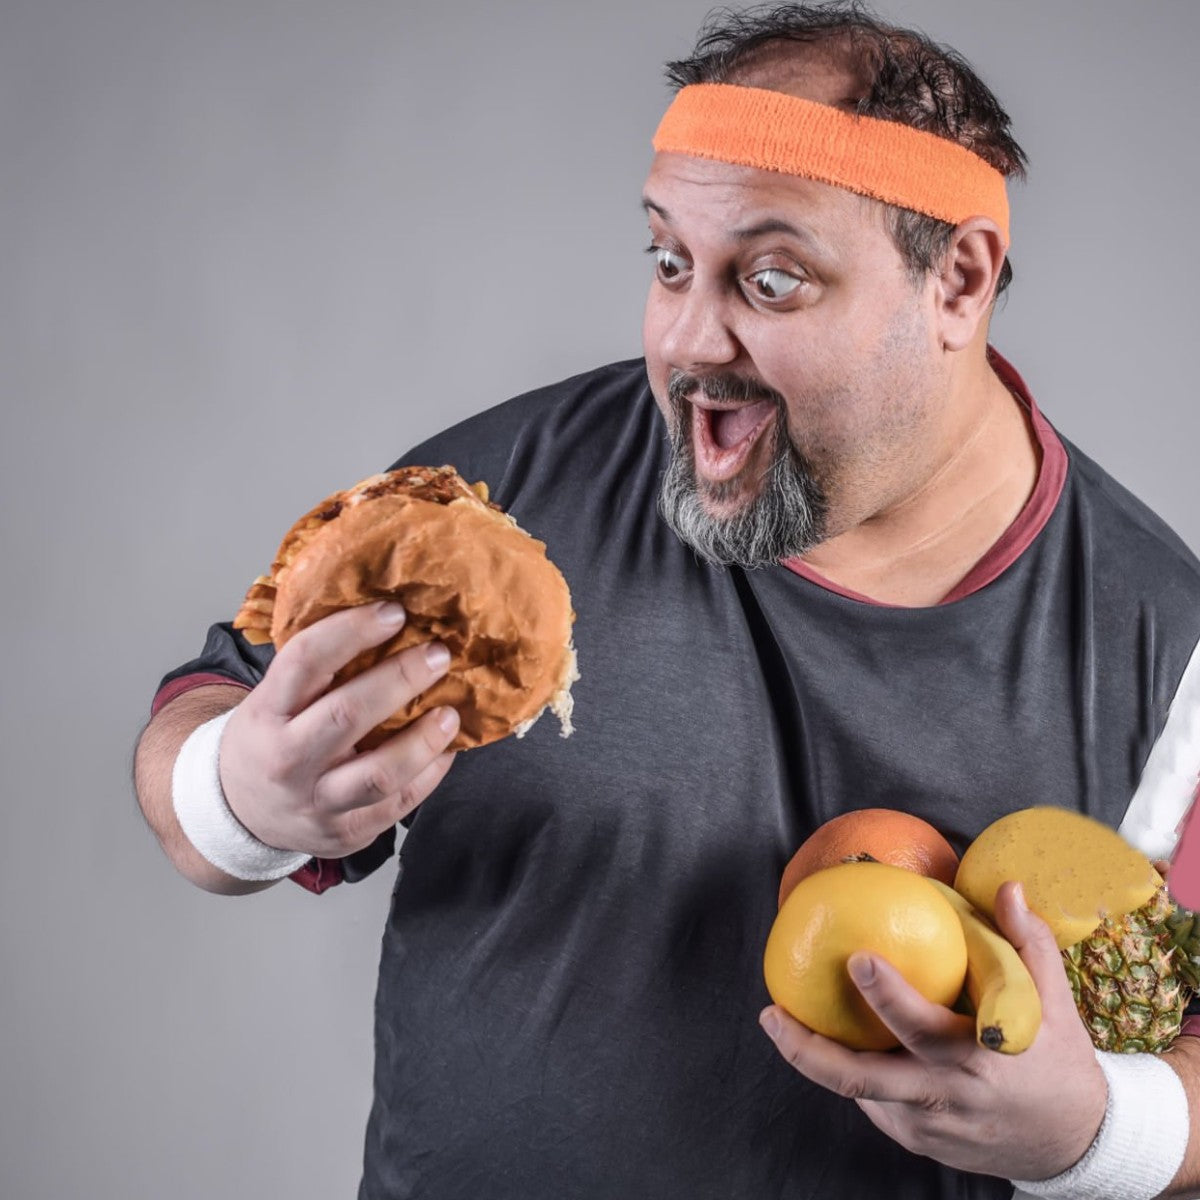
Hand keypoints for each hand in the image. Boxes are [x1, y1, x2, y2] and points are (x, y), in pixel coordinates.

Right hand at [219, 601, 459, 857]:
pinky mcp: (346, 833)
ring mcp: (317, 802)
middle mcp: (287, 759)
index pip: (305, 662)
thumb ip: (317, 668)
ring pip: (379, 774)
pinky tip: (447, 749)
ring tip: (452, 713)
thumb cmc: (270, 739)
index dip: (351, 631)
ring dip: (424, 740)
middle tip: (439, 655)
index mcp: (266, 713)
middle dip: (400, 679)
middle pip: (347, 715)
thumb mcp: (272, 698)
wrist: (238, 814)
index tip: (394, 612)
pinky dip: (430, 774)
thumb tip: (389, 617)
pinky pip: (398, 805)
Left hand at [759, 881, 1107, 1180]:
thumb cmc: (1060, 1059)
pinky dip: (853, 1076)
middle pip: (863, 1081)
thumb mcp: (1053, 1000)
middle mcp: (949, 1097)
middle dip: (809, 1050)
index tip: (857, 958)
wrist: (1079, 1143)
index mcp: (978, 1056)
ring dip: (815, 1061)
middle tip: (772, 1014)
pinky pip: (877, 1108)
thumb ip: (1027, 941)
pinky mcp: (923, 1144)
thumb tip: (1005, 887)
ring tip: (780, 1023)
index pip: (923, 1027)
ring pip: (861, 1096)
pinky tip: (831, 1046)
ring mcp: (932, 1127)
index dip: (888, 995)